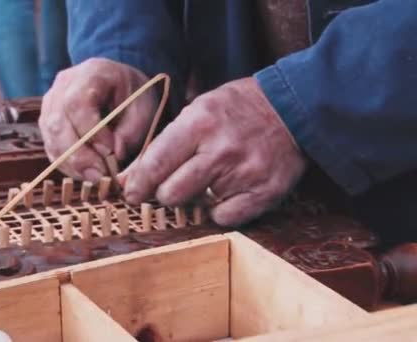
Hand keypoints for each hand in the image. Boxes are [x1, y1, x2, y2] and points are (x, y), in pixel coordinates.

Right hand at [39, 58, 156, 181]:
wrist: (121, 87)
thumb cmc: (133, 96)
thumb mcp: (142, 110)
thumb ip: (130, 132)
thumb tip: (112, 156)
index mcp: (89, 73)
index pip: (77, 103)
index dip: (90, 131)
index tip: (110, 151)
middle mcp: (62, 87)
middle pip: (57, 123)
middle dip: (78, 155)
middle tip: (100, 175)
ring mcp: (50, 105)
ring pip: (51, 139)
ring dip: (72, 164)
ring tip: (96, 177)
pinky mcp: (48, 124)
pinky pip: (52, 149)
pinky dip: (68, 165)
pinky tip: (87, 173)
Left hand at [120, 77, 306, 225]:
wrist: (292, 107)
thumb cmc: (236, 110)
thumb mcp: (196, 112)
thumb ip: (162, 146)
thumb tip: (127, 180)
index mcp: (199, 124)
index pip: (155, 164)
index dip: (138, 184)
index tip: (132, 193)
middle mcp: (221, 150)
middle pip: (171, 193)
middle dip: (164, 193)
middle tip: (170, 186)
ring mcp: (245, 173)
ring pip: (196, 207)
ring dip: (194, 198)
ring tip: (207, 179)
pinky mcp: (265, 192)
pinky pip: (224, 218)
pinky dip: (220, 210)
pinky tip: (227, 191)